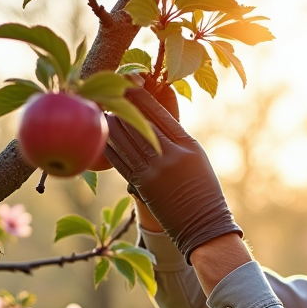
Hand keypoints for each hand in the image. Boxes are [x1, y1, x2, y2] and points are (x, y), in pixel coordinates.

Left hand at [104, 88, 241, 263]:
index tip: (130, 83)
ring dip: (112, 122)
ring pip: (126, 140)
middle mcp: (170, 155)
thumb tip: (151, 119)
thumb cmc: (203, 189)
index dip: (142, 97)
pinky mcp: (142, 185)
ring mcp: (154, 171)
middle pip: (139, 123)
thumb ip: (177, 138)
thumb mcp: (197, 157)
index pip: (160, 113)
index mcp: (188, 144)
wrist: (204, 224)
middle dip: (123, 106)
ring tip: (105, 111)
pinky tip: (102, 134)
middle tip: (109, 93)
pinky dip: (109, 145)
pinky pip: (119, 160)